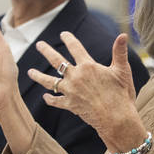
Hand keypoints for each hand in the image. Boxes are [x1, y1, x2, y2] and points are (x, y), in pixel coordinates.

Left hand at [28, 32, 144, 149]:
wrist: (116, 119)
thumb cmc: (122, 95)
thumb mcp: (122, 71)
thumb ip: (120, 52)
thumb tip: (123, 35)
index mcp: (88, 66)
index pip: (75, 48)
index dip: (68, 39)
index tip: (63, 34)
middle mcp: (76, 77)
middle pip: (56, 61)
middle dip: (46, 51)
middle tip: (39, 45)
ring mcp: (71, 91)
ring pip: (49, 82)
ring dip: (38, 76)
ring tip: (30, 72)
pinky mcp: (70, 105)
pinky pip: (56, 101)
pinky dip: (49, 99)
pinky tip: (45, 97)